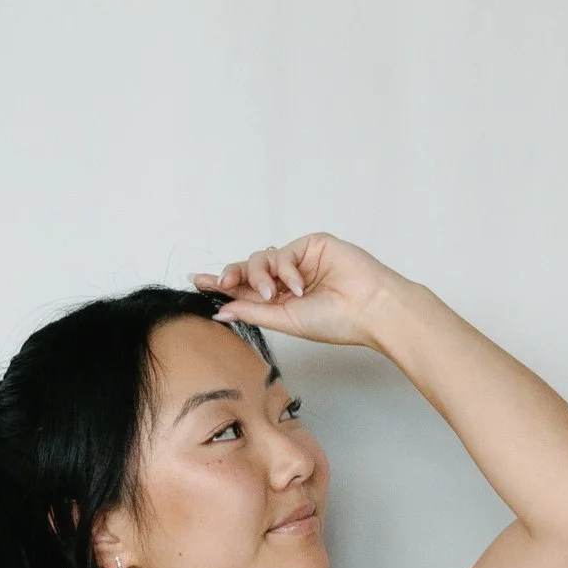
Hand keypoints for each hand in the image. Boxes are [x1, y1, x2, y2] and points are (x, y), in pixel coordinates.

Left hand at [192, 233, 413, 349]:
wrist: (369, 308)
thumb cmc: (337, 321)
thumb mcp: (285, 321)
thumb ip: (253, 312)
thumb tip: (221, 311)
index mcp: (282, 301)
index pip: (245, 289)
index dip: (222, 285)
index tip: (197, 281)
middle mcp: (288, 280)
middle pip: (248, 270)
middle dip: (232, 275)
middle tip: (220, 282)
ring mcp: (300, 261)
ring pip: (262, 258)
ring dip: (260, 276)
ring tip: (274, 294)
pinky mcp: (311, 245)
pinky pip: (283, 252)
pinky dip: (285, 269)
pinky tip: (298, 285)